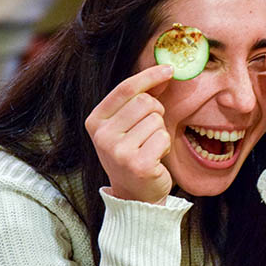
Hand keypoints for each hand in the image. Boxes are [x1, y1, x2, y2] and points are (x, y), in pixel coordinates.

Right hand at [85, 65, 173, 204]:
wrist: (135, 195)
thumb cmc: (133, 153)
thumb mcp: (128, 124)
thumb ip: (140, 98)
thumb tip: (164, 71)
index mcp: (95, 121)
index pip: (125, 89)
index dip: (150, 76)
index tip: (169, 69)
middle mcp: (102, 136)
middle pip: (145, 102)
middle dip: (156, 112)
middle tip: (150, 130)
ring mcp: (118, 152)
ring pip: (156, 120)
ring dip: (160, 132)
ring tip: (150, 147)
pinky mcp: (137, 164)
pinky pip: (163, 138)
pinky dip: (165, 146)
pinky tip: (155, 158)